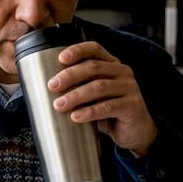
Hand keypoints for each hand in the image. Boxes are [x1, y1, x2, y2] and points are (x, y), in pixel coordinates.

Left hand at [46, 41, 157, 155]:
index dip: (77, 50)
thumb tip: (48, 87)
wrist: (135, 132)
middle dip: (70, 76)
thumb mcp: (93, 96)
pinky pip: (108, 107)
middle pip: (93, 67)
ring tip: (59, 105)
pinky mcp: (133, 106)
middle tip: (52, 86)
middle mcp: (123, 72)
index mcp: (112, 64)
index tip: (60, 58)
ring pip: (99, 87)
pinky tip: (76, 117)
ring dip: (76, 95)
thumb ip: (79, 87)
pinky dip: (89, 112)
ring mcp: (130, 88)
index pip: (94, 49)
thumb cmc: (109, 112)